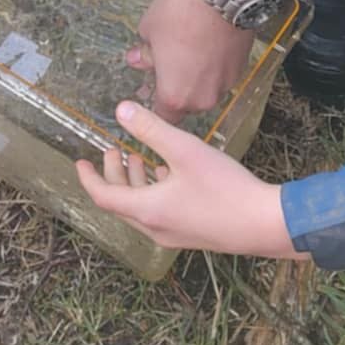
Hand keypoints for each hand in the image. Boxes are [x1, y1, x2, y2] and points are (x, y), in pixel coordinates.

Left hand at [75, 100, 299, 255]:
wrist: (264, 224)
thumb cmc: (224, 187)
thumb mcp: (184, 150)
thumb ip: (150, 129)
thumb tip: (121, 110)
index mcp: (147, 210)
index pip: (103, 196)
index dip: (89, 177)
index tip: (80, 162)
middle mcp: (155, 227)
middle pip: (121, 203)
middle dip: (113, 175)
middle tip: (112, 151)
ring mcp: (174, 234)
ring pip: (141, 208)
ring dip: (135, 183)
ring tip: (138, 157)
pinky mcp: (192, 233)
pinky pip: (160, 213)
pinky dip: (153, 192)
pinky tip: (167, 173)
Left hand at [124, 0, 252, 120]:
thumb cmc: (182, 15)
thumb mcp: (149, 30)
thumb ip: (143, 53)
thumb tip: (139, 59)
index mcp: (174, 96)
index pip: (162, 117)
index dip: (155, 105)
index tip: (151, 92)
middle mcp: (202, 97)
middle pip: (187, 103)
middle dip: (177, 88)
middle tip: (168, 66)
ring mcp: (224, 84)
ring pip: (206, 88)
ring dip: (197, 77)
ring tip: (189, 51)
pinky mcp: (240, 68)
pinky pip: (222, 74)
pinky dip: (214, 65)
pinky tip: (207, 45)